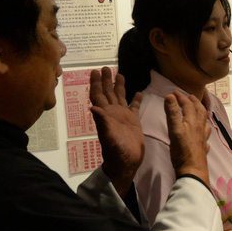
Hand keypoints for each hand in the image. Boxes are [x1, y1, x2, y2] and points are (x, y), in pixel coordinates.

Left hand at [89, 67, 143, 196]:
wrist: (127, 163)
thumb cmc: (116, 151)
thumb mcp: (108, 136)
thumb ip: (102, 122)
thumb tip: (92, 107)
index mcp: (105, 115)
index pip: (98, 95)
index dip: (96, 83)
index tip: (94, 71)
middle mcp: (112, 113)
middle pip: (108, 93)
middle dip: (106, 80)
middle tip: (105, 67)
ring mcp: (123, 116)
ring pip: (120, 97)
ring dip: (119, 86)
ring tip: (120, 74)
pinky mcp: (134, 121)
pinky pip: (134, 107)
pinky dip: (136, 99)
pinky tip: (138, 92)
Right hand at [164, 92, 210, 186]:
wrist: (192, 172)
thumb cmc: (182, 151)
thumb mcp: (174, 130)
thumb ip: (172, 113)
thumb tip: (170, 96)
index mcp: (193, 123)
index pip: (188, 105)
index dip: (181, 97)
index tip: (174, 92)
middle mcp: (200, 129)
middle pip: (200, 112)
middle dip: (194, 102)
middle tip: (190, 96)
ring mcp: (202, 139)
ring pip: (205, 123)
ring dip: (201, 114)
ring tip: (198, 111)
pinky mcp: (202, 149)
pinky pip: (205, 136)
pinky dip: (204, 131)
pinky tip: (203, 135)